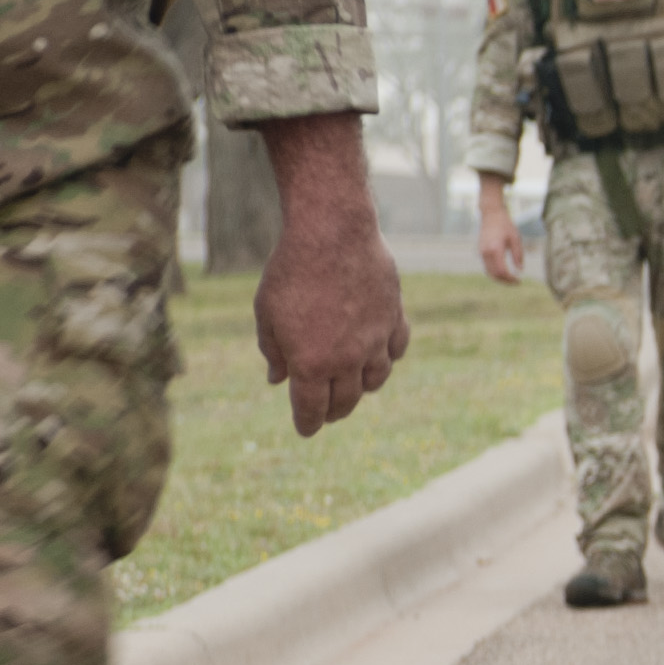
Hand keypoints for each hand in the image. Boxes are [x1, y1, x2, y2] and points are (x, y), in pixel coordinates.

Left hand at [251, 116, 411, 434]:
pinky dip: (387, 357)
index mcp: (310, 363)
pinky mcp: (394, 318)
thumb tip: (278, 380)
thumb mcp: (267, 314)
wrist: (331, 234)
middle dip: (333, 412)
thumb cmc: (290, 273)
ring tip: (353, 385)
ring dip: (361, 388)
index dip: (307, 424)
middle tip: (327, 413)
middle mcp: (346, 359)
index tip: (306, 430)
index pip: (311, 409)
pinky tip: (378, 354)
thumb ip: (274, 352)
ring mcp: (375, 340)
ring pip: (375, 380)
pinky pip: (396, 349)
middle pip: (345, 401)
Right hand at [474, 178, 524, 285]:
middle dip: (505, 281)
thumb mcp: (516, 239)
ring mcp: (481, 252)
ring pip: (488, 272)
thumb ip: (518, 255)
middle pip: (494, 274)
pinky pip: (486, 267)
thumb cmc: (506, 225)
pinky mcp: (480, 252)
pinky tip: (504, 273)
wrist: (491, 215)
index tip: (519, 281)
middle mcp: (486, 252)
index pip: (501, 271)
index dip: (510, 279)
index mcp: (495, 249)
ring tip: (511, 279)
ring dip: (499, 278)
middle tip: (516, 283)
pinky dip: (494, 273)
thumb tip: (520, 270)